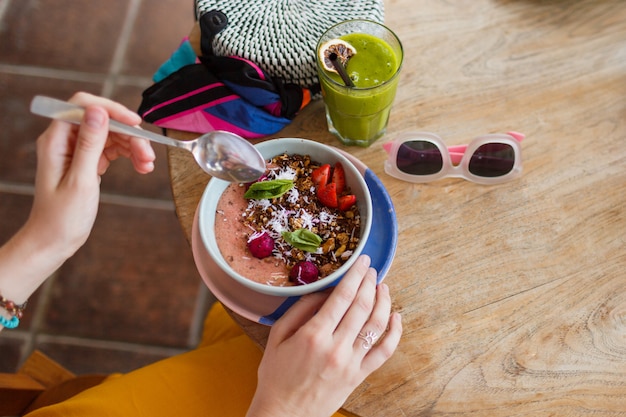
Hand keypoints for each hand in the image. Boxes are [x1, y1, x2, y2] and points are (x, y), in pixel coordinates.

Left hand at [0, 93, 155, 305]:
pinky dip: (128, 155)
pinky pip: (112, 149)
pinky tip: (141, 167)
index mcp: (56, 140)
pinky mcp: (87, 161)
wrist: (54, 241)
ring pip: (111, 135)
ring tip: (147, 165)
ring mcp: (77, 150)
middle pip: (103, 121)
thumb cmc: (61, 217)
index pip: (83, 106)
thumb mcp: (81, 180)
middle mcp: (65, 140)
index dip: (110, 109)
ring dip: (133, 146)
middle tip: (148, 155)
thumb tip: (98, 111)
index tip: (135, 123)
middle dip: (128, 134)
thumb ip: (90, 144)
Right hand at [246, 255, 402, 416]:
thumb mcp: (277, 336)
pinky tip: (396, 317)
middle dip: (369, 282)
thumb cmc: (277, 376)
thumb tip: (323, 291)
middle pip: (362, 306)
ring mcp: (351, 363)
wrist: (285, 414)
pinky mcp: (360, 376)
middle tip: (371, 269)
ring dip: (383, 301)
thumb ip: (300, 310)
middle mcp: (336, 347)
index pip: (342, 296)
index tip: (362, 261)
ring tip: (383, 287)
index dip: (355, 275)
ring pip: (376, 325)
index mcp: (314, 335)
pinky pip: (384, 352)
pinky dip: (394, 333)